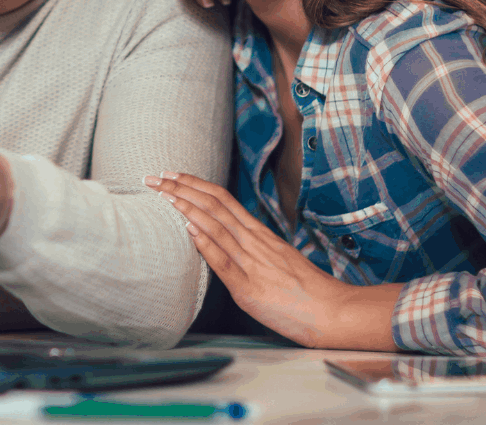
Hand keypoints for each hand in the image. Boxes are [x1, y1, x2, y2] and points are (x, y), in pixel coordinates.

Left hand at [143, 172, 399, 350]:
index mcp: (260, 233)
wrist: (330, 310)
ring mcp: (251, 262)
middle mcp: (254, 241)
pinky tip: (188, 228)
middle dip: (181, 188)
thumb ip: (252, 247)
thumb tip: (224, 240)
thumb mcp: (277, 259)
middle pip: (214, 204)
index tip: (173, 175)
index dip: (195, 185)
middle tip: (155, 176)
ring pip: (215, 225)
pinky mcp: (248, 287)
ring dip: (186, 207)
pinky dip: (205, 242)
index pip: (222, 199)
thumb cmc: (305, 290)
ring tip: (163, 193)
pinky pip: (223, 260)